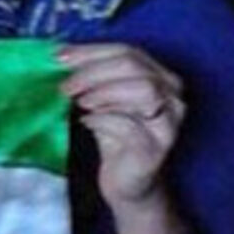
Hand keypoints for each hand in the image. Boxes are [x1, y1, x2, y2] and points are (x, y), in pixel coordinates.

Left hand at [58, 44, 185, 209]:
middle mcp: (173, 95)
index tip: (60, 57)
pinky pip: (131, 125)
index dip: (91, 52)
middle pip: (134, 67)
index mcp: (161, 75)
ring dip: (103, 92)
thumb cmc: (115, 136)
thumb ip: (90, 77)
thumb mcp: (102, 99)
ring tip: (80, 103)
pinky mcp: (158, 148)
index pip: (127, 51)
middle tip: (66, 85)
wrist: (128, 182)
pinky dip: (103, 119)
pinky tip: (87, 122)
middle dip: (93, 72)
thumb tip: (60, 56)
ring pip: (142, 91)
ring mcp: (169, 121)